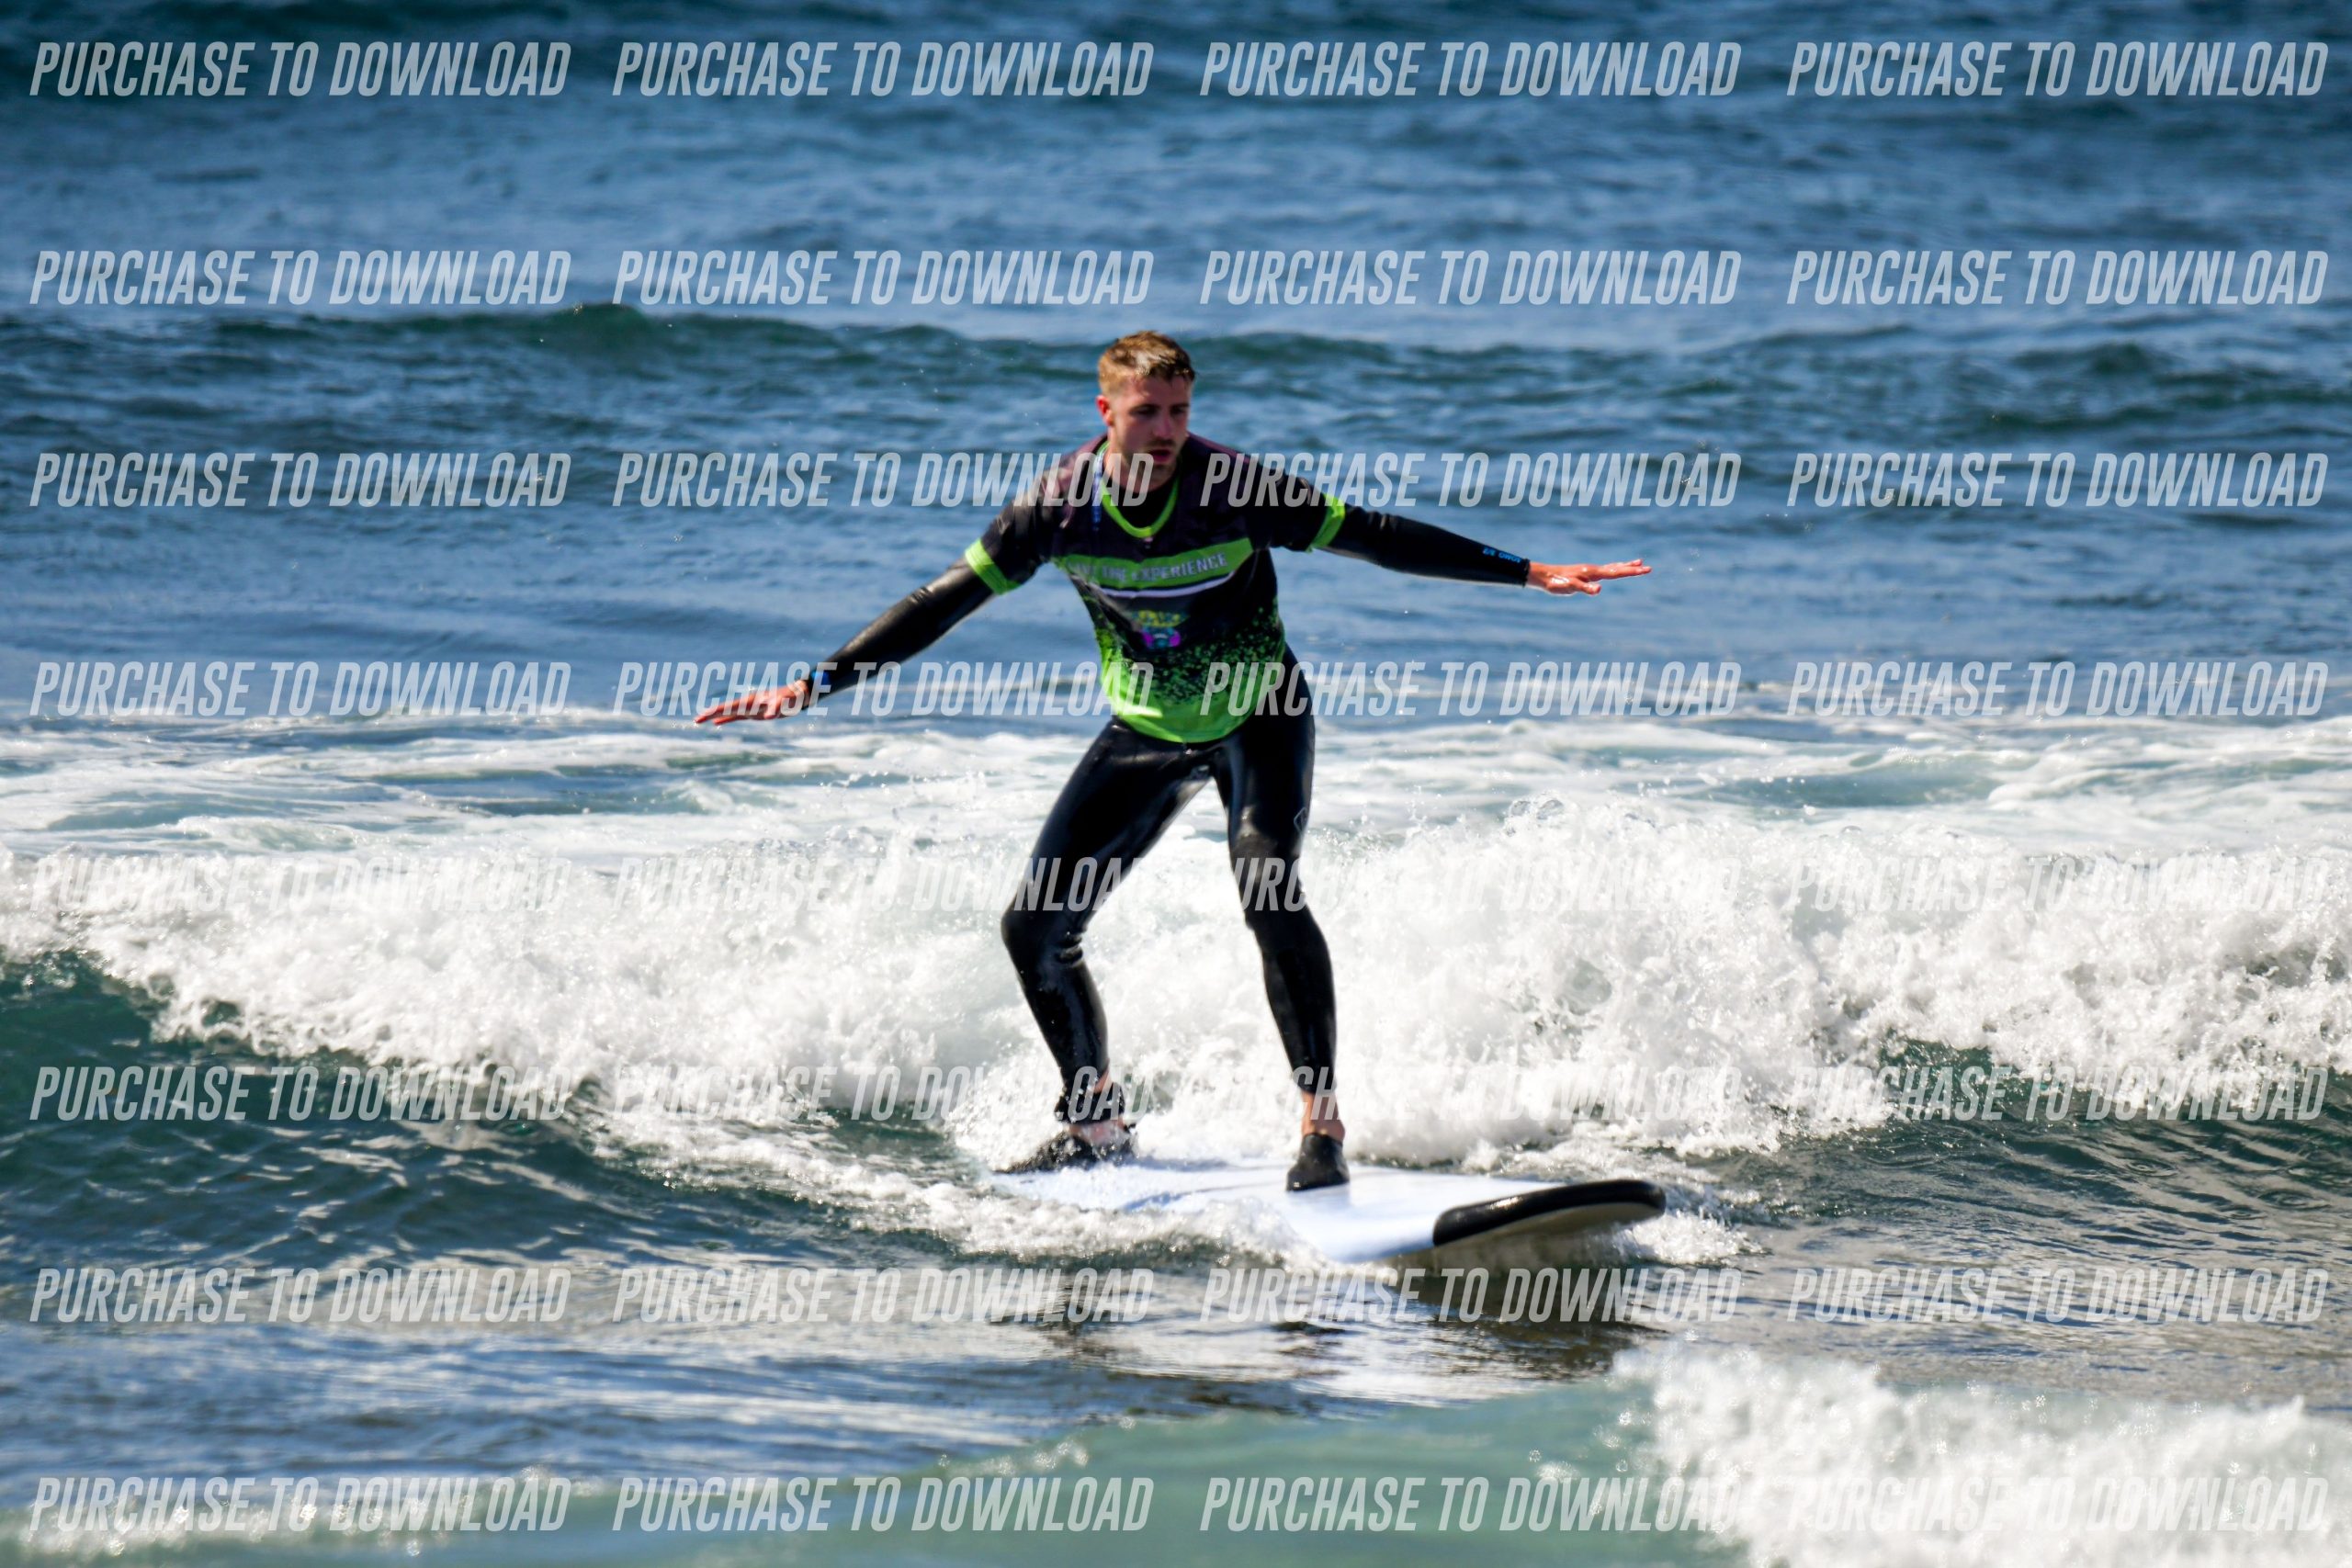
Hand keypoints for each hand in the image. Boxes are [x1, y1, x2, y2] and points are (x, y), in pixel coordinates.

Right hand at [694, 678, 813, 724]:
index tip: (704, 715)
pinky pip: (737, 717)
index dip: (717, 711)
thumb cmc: (793, 698)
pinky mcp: (755, 713)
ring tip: (701, 720)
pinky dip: (726, 720)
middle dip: (711, 713)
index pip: (731, 706)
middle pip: (726, 709)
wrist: (799, 694)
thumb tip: (770, 715)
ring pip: (729, 712)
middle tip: (696, 720)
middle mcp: (749, 703)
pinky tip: (717, 724)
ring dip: (715, 716)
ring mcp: (751, 707)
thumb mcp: (786, 703)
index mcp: (752, 701)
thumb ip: (778, 707)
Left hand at [1528, 559, 1648, 595]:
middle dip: (1633, 569)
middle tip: (1649, 568)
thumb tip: (1599, 590)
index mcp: (1593, 573)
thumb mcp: (1570, 588)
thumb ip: (1584, 589)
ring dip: (1625, 566)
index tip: (1645, 569)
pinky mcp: (1585, 574)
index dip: (1631, 571)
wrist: (1544, 575)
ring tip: (1638, 562)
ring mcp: (1590, 571)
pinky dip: (1613, 568)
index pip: (1616, 572)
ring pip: (1612, 567)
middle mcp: (1593, 570)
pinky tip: (1614, 569)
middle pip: (1617, 569)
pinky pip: (1604, 571)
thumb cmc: (1556, 583)